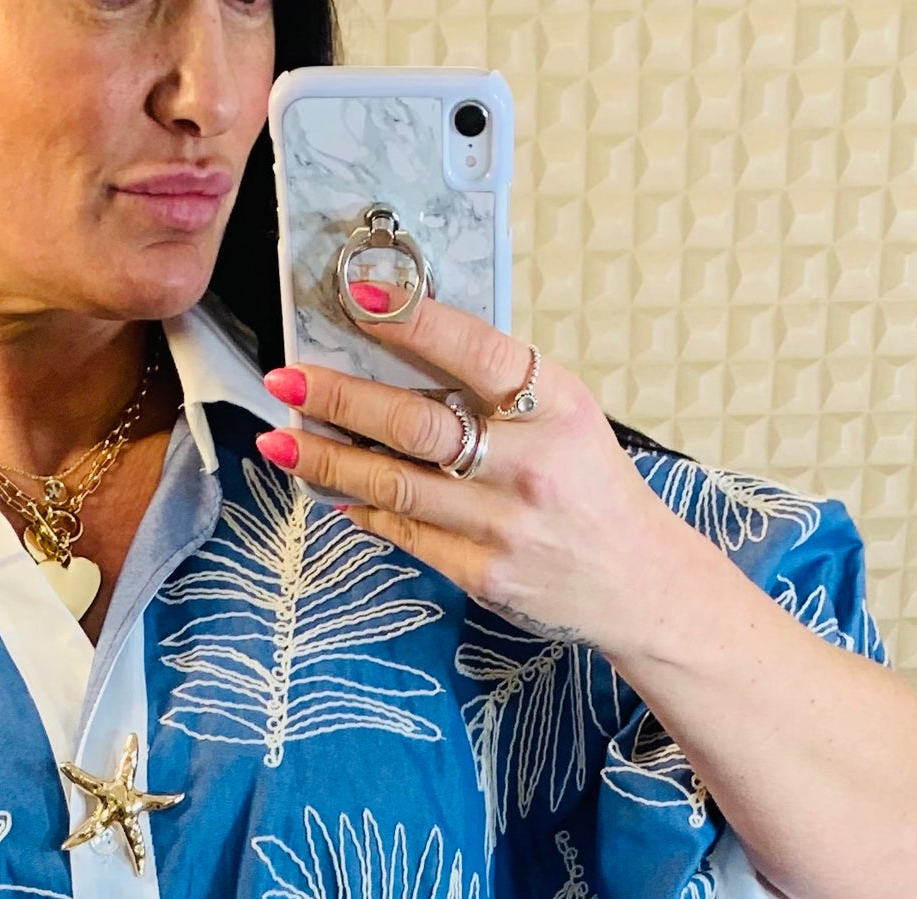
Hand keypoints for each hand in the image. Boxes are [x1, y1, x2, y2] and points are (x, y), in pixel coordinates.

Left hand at [257, 293, 916, 898]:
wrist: (638, 582)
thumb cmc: (592, 485)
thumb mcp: (567, 414)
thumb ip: (500, 386)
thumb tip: (404, 345)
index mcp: (558, 407)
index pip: (476, 353)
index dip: (415, 323)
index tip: (361, 297)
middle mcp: (530, 465)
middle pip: (417, 426)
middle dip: (340, 399)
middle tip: (287, 378)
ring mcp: (505, 526)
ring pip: (395, 486)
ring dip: (328, 462)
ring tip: (279, 440)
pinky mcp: (485, 575)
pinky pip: (407, 535)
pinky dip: (363, 510)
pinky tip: (330, 491)